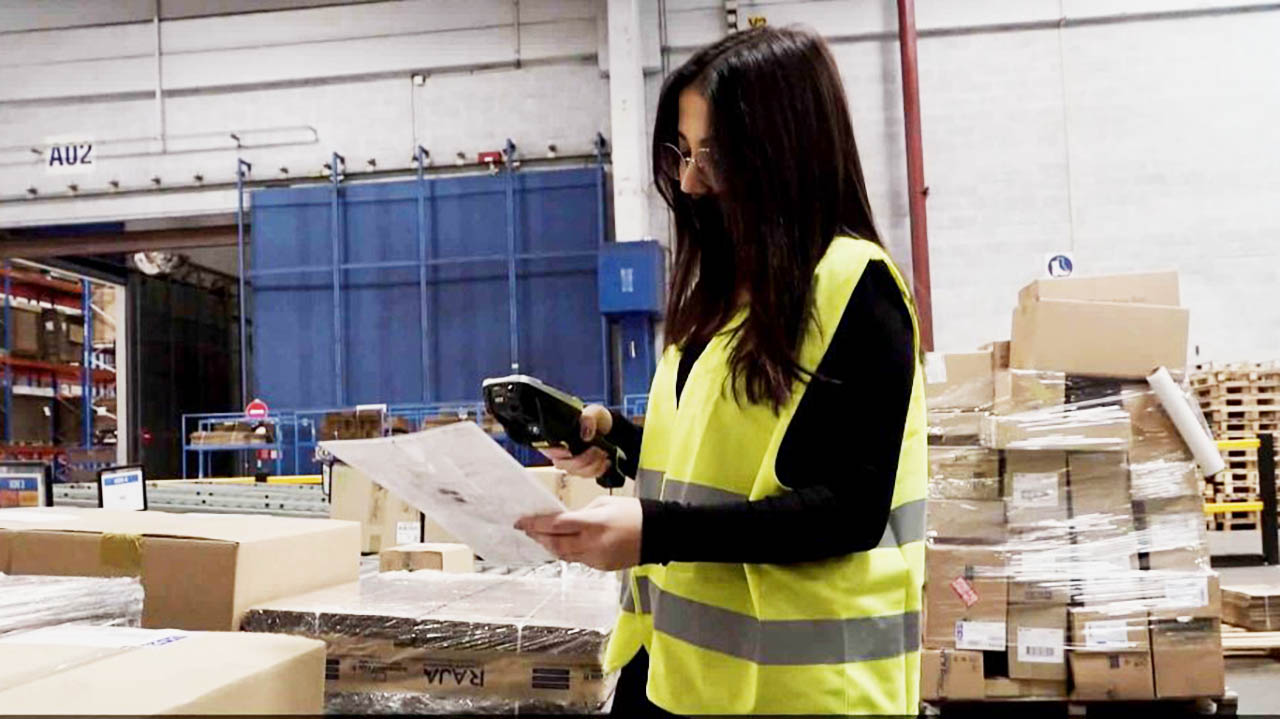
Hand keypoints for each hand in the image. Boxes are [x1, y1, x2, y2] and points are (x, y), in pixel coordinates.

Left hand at [515, 496, 641, 570]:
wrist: (659, 534)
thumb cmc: (633, 512)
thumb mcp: (604, 504)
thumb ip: (582, 513)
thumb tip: (564, 520)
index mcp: (593, 523)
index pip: (556, 525)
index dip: (535, 524)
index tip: (520, 522)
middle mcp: (592, 544)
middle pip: (555, 543)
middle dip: (538, 537)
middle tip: (527, 530)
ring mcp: (596, 558)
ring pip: (564, 554)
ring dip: (551, 546)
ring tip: (541, 537)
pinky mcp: (602, 567)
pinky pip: (578, 559)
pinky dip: (568, 551)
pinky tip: (564, 544)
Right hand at [538, 404, 612, 477]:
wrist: (606, 428)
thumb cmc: (594, 419)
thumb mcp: (592, 413)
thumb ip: (588, 420)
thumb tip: (586, 435)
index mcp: (557, 436)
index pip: (547, 448)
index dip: (556, 453)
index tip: (569, 452)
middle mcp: (560, 452)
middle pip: (562, 464)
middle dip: (581, 459)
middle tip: (595, 449)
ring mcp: (571, 463)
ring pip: (576, 472)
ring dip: (593, 464)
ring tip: (603, 452)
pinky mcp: (582, 471)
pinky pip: (587, 476)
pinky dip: (599, 469)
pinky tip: (605, 460)